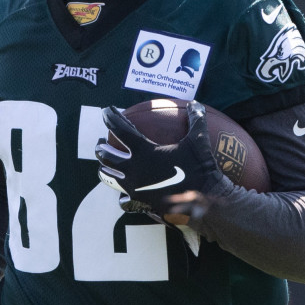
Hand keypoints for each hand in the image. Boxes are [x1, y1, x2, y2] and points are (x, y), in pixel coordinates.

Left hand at [95, 101, 226, 222]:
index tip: (106, 111)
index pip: (120, 130)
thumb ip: (196, 119)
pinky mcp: (139, 201)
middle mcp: (134, 169)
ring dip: (105, 168)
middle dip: (101, 147)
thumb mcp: (198, 140)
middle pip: (107, 156)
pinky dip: (121, 192)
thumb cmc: (199, 167)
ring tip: (104, 164)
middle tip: (100, 142)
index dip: (111, 118)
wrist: (203, 199)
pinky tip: (123, 191)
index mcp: (144, 151)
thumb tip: (197, 103)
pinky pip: (122, 197)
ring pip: (109, 177)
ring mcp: (134, 187)